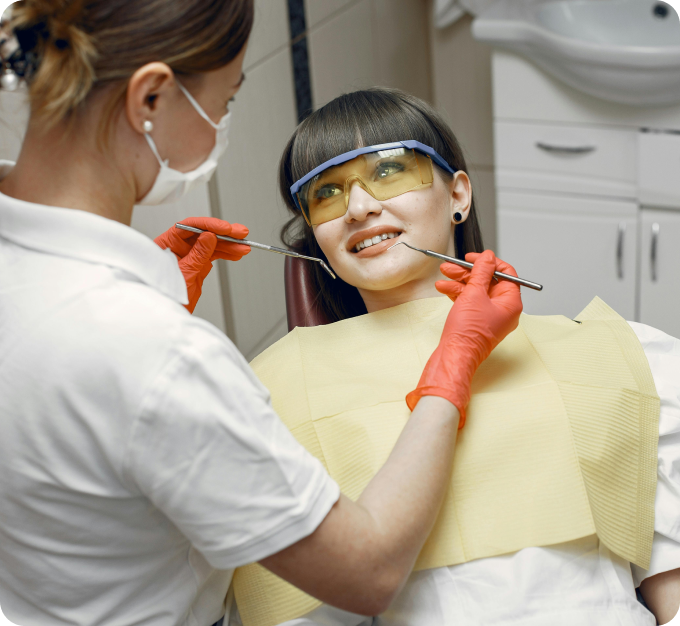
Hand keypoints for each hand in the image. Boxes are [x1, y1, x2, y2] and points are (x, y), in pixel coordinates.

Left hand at [154, 217, 249, 312]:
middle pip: (203, 233)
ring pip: (212, 244)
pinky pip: (214, 255)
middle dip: (224, 234)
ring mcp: (189, 255)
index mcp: (167, 243)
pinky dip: (226, 254)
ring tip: (243, 246)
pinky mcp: (197, 264)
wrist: (170, 311)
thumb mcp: (184, 272)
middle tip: (239, 233)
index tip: (225, 228)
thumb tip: (209, 236)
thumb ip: (198, 254)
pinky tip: (236, 253)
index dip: (209, 225)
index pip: (189, 227)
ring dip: (229, 245)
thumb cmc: (166, 294)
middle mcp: (178, 246)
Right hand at [406, 250, 522, 426]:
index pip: (506, 274)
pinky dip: (457, 293)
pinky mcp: (476, 321)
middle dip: (468, 272)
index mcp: (511, 303)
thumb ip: (482, 272)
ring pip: (476, 291)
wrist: (454, 355)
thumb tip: (488, 257)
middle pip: (488, 281)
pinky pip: (469, 301)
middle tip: (453, 266)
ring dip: (459, 281)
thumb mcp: (474, 293)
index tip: (475, 257)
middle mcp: (503, 310)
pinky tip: (444, 288)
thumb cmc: (468, 332)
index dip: (490, 262)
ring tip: (444, 276)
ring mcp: (489, 316)